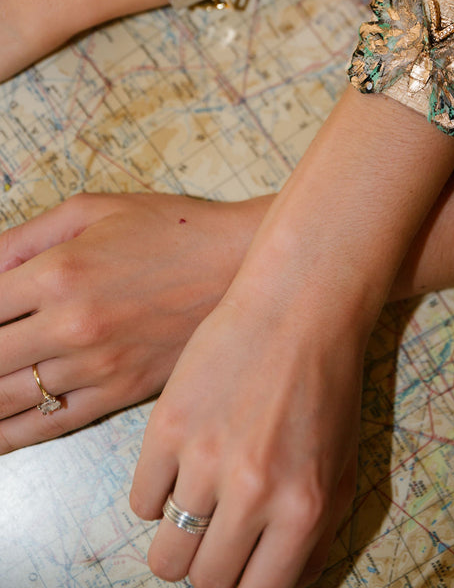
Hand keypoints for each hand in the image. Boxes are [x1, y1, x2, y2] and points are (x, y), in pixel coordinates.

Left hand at [0, 192, 263, 452]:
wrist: (239, 264)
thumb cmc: (169, 228)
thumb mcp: (92, 208)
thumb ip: (21, 238)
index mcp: (58, 272)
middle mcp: (69, 325)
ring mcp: (94, 366)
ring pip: (4, 399)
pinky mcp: (117, 394)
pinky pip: (47, 426)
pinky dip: (5, 437)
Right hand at [130, 265, 361, 587]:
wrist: (299, 305)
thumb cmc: (328, 384)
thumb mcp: (343, 466)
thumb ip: (314, 536)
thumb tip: (276, 583)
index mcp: (304, 509)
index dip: (241, 586)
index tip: (235, 569)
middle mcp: (255, 493)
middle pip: (205, 581)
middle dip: (207, 567)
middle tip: (212, 538)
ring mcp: (206, 459)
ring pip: (166, 553)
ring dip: (176, 540)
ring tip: (191, 510)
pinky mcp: (169, 426)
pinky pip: (141, 501)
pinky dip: (155, 496)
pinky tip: (177, 469)